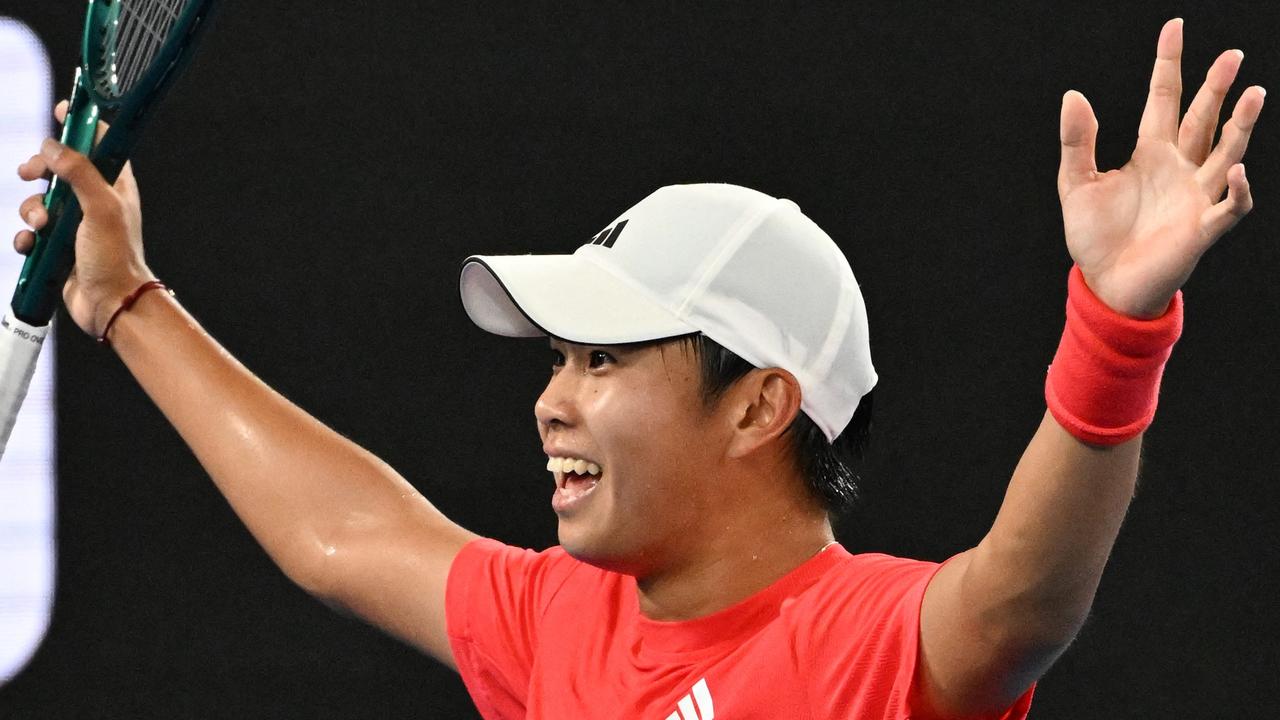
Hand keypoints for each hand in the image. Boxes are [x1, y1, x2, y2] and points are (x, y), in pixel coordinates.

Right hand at [14, 101, 152, 335]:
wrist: (111, 304)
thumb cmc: (115, 257)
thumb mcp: (101, 207)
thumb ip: (79, 172)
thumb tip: (53, 144)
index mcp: (115, 185)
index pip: (100, 144)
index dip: (81, 125)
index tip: (60, 110)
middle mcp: (95, 200)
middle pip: (59, 167)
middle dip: (39, 167)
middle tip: (29, 172)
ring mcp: (76, 223)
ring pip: (40, 199)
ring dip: (32, 209)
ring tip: (42, 225)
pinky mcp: (59, 246)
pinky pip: (32, 230)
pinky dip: (27, 235)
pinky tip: (32, 245)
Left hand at [1057, 19, 1264, 317]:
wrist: (1104, 284)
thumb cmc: (1095, 236)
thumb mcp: (1076, 184)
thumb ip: (1077, 142)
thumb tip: (1073, 95)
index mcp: (1150, 153)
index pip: (1164, 99)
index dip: (1169, 64)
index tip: (1174, 27)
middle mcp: (1179, 168)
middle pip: (1203, 118)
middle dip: (1216, 87)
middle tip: (1231, 55)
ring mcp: (1195, 196)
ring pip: (1226, 152)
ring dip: (1240, 126)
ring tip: (1253, 94)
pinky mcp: (1201, 228)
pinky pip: (1229, 206)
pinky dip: (1238, 190)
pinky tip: (1237, 169)